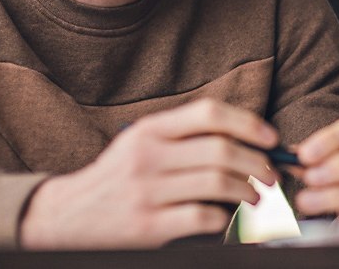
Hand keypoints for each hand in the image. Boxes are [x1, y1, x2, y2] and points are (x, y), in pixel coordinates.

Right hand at [19, 98, 278, 248]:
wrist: (67, 216)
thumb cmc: (117, 177)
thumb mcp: (141, 143)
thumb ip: (183, 135)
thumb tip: (244, 137)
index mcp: (149, 129)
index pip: (209, 113)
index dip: (248, 123)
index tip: (271, 139)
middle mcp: (147, 155)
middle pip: (221, 150)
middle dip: (257, 163)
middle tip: (271, 175)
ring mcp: (147, 191)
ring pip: (218, 183)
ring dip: (248, 191)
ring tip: (256, 197)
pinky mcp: (147, 225)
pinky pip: (203, 217)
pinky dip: (224, 218)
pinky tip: (226, 218)